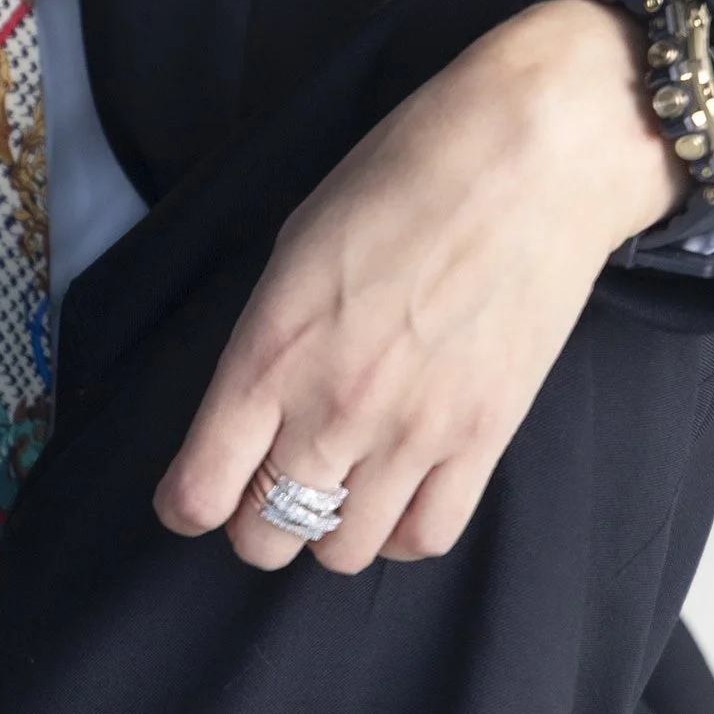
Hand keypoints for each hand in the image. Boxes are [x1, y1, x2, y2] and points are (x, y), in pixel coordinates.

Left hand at [152, 0, 682, 574]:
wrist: (527, 161)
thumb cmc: (403, 174)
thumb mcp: (298, 242)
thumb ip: (270, 335)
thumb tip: (254, 401)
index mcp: (272, 348)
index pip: (203, 486)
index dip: (186, 504)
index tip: (187, 497)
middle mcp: (333, 407)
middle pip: (267, 534)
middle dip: (252, 523)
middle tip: (262, 489)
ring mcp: (412, 434)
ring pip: (344, 552)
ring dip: (326, 529)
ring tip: (335, 485)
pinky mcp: (483, 441)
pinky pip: (426, 537)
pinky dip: (399, 532)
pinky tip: (395, 492)